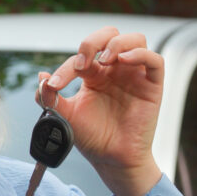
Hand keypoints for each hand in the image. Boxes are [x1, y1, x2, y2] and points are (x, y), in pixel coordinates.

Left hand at [37, 27, 163, 195]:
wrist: (111, 160)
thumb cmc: (91, 137)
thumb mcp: (64, 116)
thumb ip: (49, 98)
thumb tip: (42, 77)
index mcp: (94, 74)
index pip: (82, 56)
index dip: (66, 67)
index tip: (56, 85)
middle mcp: (115, 70)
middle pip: (109, 35)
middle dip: (92, 41)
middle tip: (81, 63)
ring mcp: (134, 76)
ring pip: (134, 40)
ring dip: (116, 44)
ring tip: (103, 61)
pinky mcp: (152, 86)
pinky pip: (154, 60)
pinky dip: (140, 54)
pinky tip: (123, 61)